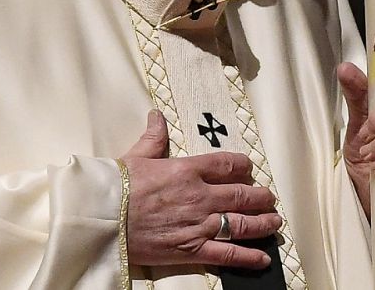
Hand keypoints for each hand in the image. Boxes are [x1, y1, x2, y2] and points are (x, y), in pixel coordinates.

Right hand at [121, 111, 282, 269]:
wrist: (100, 219)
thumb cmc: (115, 187)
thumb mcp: (135, 157)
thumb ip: (153, 138)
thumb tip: (156, 116)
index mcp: (187, 170)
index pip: (228, 164)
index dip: (244, 167)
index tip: (249, 169)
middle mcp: (199, 196)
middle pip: (242, 195)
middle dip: (260, 197)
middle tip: (269, 198)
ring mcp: (198, 224)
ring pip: (242, 223)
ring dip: (263, 223)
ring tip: (274, 222)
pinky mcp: (191, 250)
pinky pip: (227, 254)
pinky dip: (248, 257)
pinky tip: (263, 259)